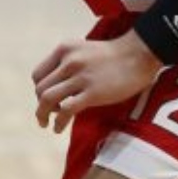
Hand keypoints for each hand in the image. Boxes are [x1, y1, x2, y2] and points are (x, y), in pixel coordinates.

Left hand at [31, 30, 164, 133]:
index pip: (38, 75)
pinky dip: (58, 122)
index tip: (46, 100)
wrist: (139, 54)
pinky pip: (66, 110)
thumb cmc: (114, 56)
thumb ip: (67, 63)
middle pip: (40, 88)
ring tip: (46, 124)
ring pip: (47, 99)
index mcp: (63, 50)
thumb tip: (55, 86)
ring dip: (42, 115)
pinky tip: (59, 128)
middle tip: (47, 115)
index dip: (39, 90)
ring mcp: (80, 76)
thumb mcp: (83, 50)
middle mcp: (68, 61)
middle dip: (40, 105)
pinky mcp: (93, 92)